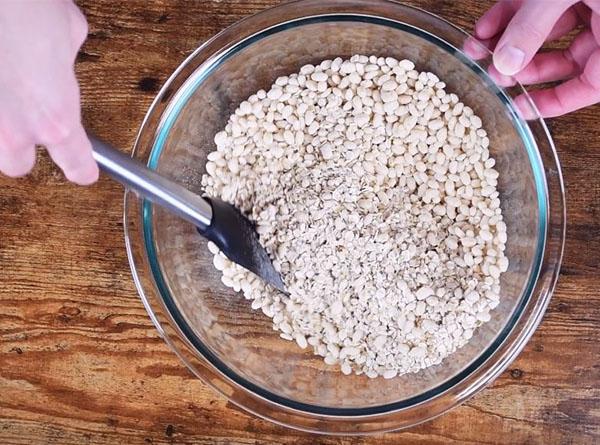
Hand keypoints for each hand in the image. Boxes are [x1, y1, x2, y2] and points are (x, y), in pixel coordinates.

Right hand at [0, 0, 97, 183]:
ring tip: (5, 96)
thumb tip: (58, 56)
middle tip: (26, 124)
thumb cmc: (26, 4)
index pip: (76, 162)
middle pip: (16, 165)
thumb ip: (64, 60)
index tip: (84, 171)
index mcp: (56, 119)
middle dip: (21, 148)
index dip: (81, 167)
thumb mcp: (68, 30)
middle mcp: (13, 129)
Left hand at [467, 0, 599, 118]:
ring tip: (481, 48)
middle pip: (567, 60)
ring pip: (549, 31)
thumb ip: (536, 25)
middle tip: (495, 73)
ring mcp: (590, 2)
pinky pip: (541, 5)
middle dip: (523, 66)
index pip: (592, 85)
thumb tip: (505, 61)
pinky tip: (487, 26)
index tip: (522, 107)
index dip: (556, 101)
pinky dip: (511, 15)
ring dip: (510, 40)